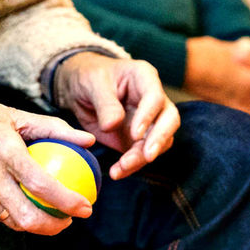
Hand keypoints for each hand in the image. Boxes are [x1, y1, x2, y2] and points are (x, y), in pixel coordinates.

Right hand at [0, 73, 96, 235]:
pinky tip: (24, 206)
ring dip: (35, 224)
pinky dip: (12, 215)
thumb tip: (87, 140)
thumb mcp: (14, 113)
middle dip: (55, 227)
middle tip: (70, 219)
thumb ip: (53, 128)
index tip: (86, 207)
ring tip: (51, 215)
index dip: (68, 202)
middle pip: (27, 218)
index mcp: (2, 150)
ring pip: (11, 221)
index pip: (41, 185)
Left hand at [53, 52, 180, 179]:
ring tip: (121, 167)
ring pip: (159, 141)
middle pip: (169, 120)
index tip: (135, 133)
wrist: (80, 89)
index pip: (155, 97)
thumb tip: (113, 125)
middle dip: (159, 139)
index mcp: (144, 77)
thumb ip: (105, 103)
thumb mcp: (92, 83)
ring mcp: (149, 120)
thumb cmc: (89, 77)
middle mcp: (153, 99)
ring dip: (142, 157)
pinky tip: (117, 172)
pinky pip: (142, 154)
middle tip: (147, 156)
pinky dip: (132, 165)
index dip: (148, 116)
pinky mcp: (139, 139)